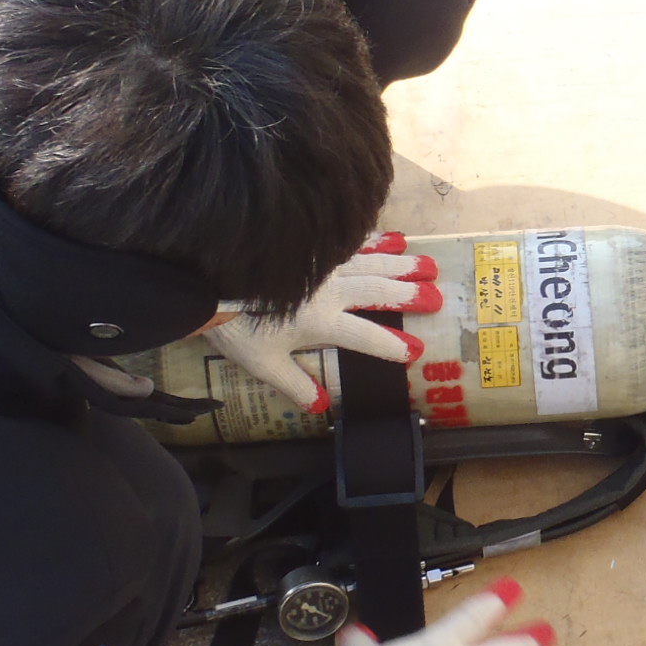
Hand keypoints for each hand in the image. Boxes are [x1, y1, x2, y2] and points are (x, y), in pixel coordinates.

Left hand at [203, 234, 440, 413]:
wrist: (207, 278)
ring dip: (401, 266)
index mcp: (320, 321)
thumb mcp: (262, 363)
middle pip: (377, 292)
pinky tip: (393, 239)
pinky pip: (350, 242)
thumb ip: (294, 384)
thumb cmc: (235, 325)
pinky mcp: (312, 248)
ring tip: (428, 266)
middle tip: (437, 298)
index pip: (364, 336)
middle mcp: (328, 290)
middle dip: (409, 295)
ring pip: (370, 263)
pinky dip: (374, 240)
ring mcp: (322, 265)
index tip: (416, 351)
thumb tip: (319, 406)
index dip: (390, 345)